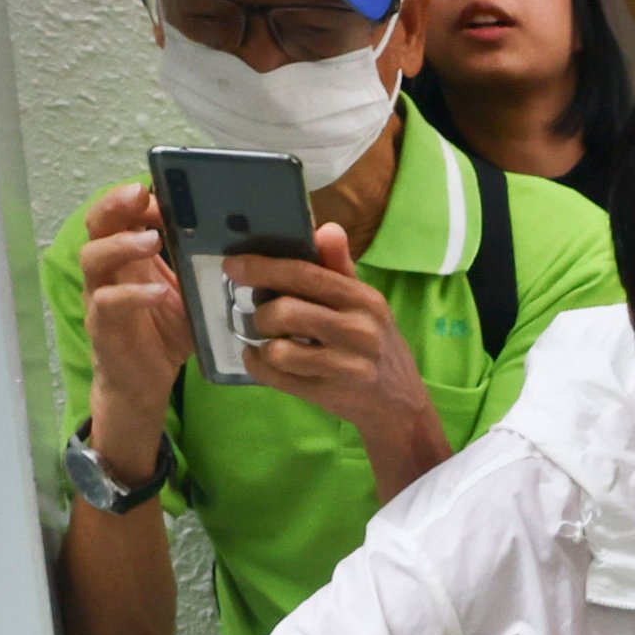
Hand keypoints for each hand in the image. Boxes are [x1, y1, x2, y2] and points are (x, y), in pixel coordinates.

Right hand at [76, 183, 188, 469]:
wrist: (147, 383)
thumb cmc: (168, 332)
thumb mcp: (191, 292)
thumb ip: (201, 265)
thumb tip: (240, 236)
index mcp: (129, 256)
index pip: (122, 213)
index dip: (138, 199)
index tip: (163, 192)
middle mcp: (109, 270)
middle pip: (97, 224)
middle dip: (116, 205)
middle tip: (140, 194)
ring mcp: (100, 296)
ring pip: (94, 258)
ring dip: (122, 244)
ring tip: (152, 240)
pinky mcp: (103, 326)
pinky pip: (108, 303)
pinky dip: (134, 295)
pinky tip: (158, 292)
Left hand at [229, 228, 441, 462]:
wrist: (401, 406)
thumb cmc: (376, 347)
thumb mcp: (367, 305)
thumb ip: (340, 268)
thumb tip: (326, 229)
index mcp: (364, 300)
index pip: (306, 275)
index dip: (264, 268)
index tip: (233, 265)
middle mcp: (359, 331)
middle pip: (285, 312)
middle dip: (260, 314)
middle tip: (261, 318)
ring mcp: (346, 367)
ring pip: (278, 350)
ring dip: (261, 345)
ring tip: (267, 343)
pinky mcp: (331, 396)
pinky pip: (277, 378)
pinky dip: (259, 367)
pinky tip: (262, 361)